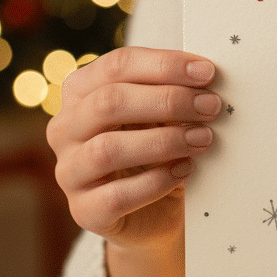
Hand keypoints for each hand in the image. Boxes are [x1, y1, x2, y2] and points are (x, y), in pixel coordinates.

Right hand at [46, 46, 220, 251]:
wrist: (157, 210)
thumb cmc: (159, 148)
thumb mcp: (163, 113)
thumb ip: (175, 91)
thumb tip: (207, 78)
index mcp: (81, 91)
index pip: (117, 65)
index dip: (165, 65)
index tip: (208, 73)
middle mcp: (66, 128)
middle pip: (109, 102)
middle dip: (168, 101)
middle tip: (211, 106)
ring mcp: (69, 171)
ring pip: (107, 149)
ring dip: (164, 142)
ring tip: (203, 139)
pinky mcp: (84, 210)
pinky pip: (116, 196)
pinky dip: (157, 182)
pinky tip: (185, 170)